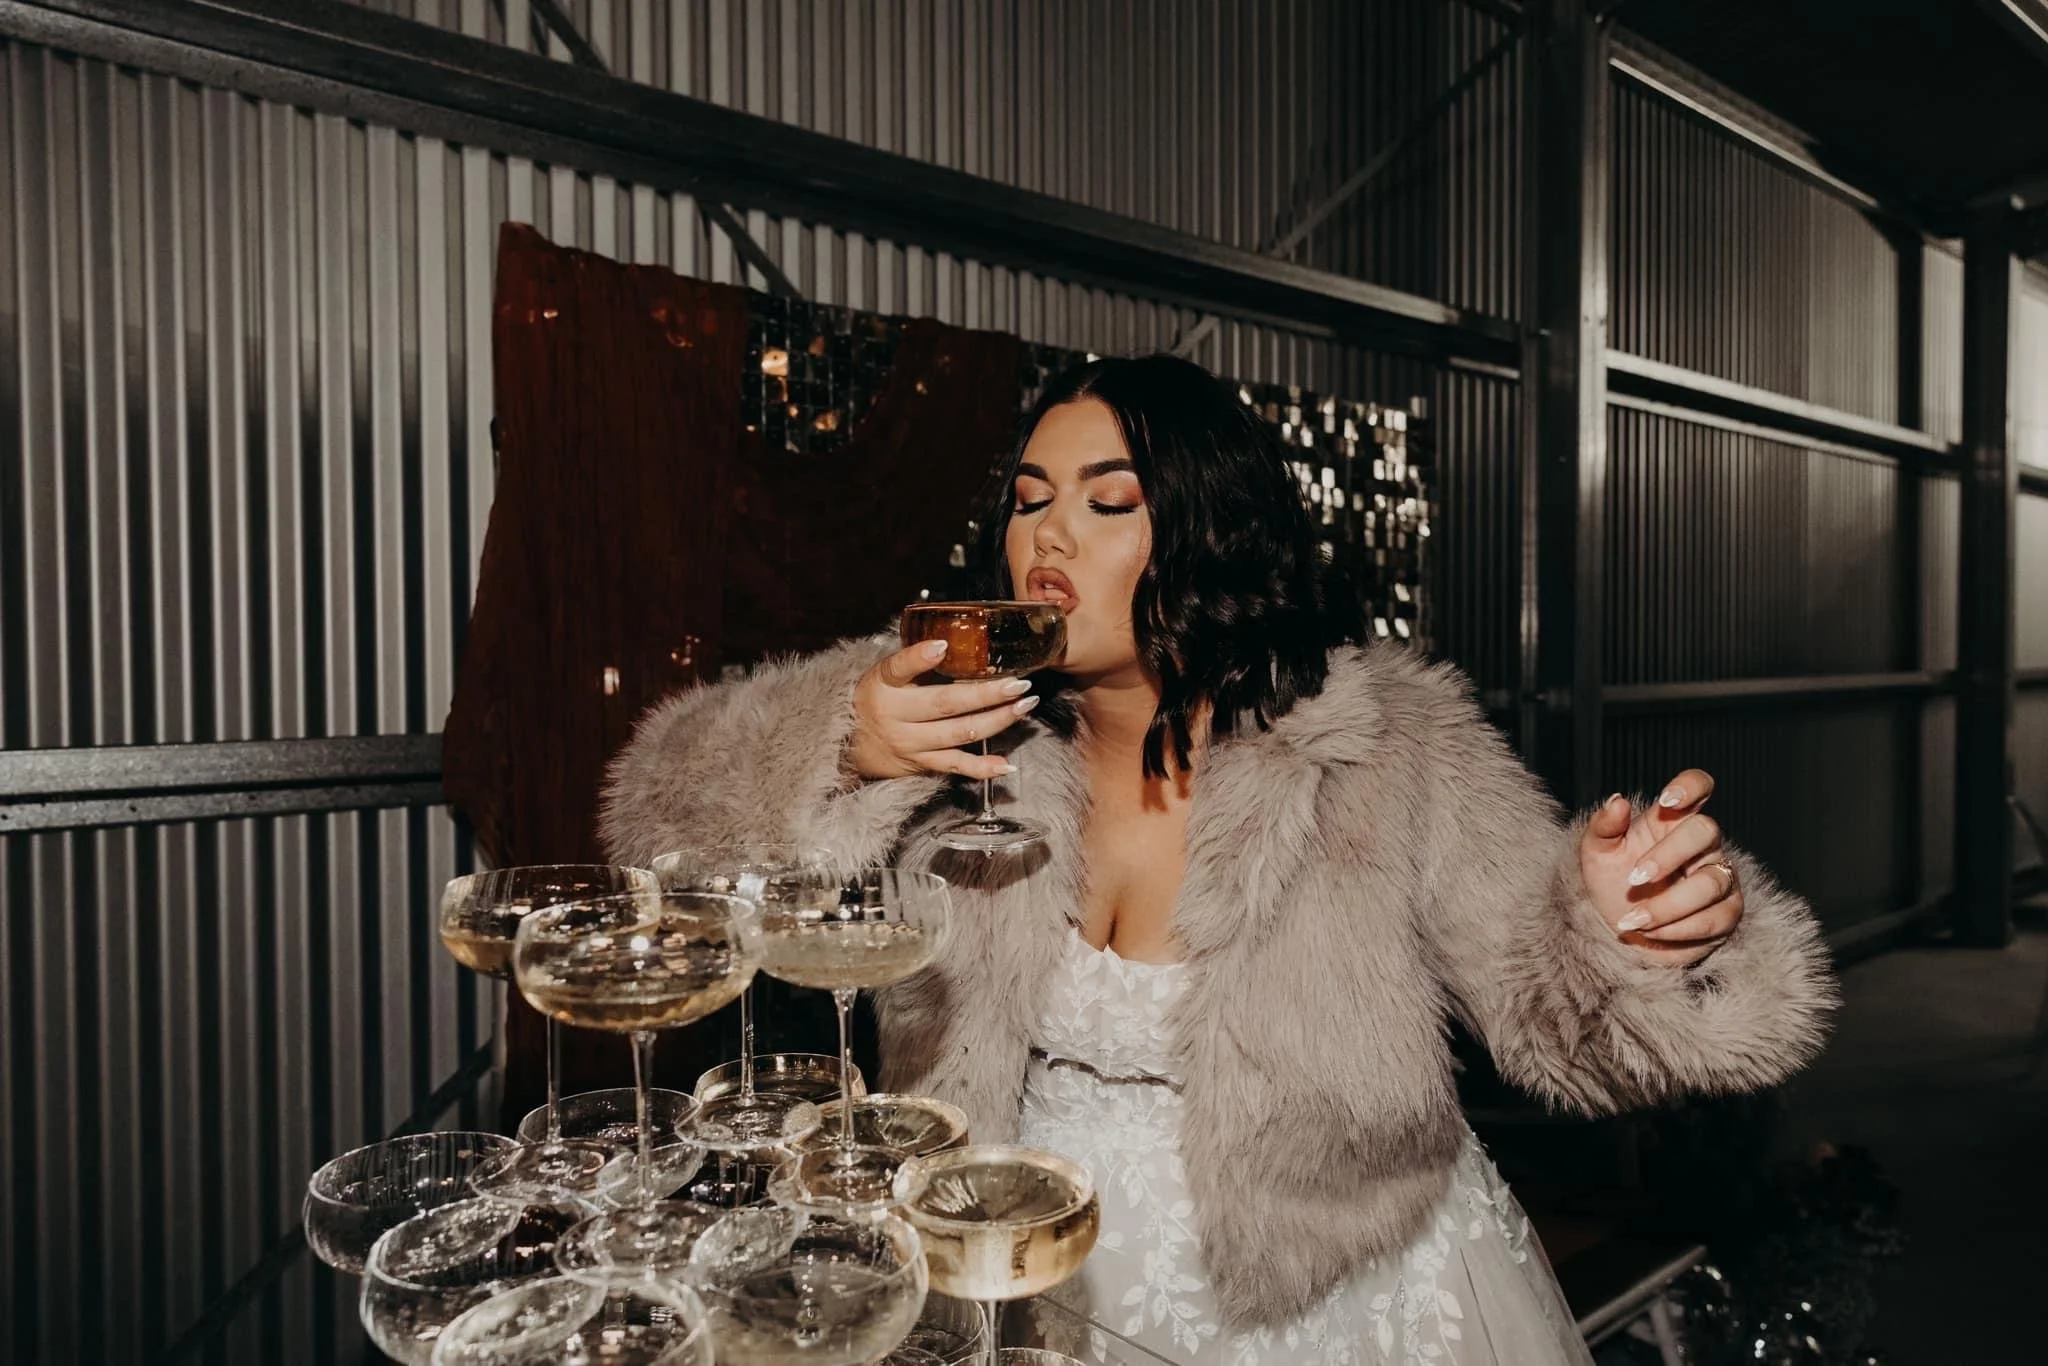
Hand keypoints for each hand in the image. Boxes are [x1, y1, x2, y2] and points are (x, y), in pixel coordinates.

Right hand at [843, 639, 1042, 781]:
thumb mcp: (885, 675)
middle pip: (945, 704)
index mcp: (884, 685)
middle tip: (1017, 683)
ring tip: (1024, 705)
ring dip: (997, 720)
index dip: (919, 658)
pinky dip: (983, 768)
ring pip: (959, 733)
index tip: (942, 646)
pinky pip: (956, 766)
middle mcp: (896, 715)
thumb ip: (915, 660)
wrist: (851, 744)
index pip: (898, 668)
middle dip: (986, 693)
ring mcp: (910, 742)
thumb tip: (955, 638)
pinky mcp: (923, 763)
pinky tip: (1006, 764)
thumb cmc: (878, 700)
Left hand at [1578, 769, 1744, 967]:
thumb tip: (1616, 801)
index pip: (1698, 787)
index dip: (1691, 786)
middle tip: (1634, 879)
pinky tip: (1650, 933)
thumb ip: (1604, 826)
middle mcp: (1703, 844)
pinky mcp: (1726, 913)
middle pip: (1706, 831)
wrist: (1618, 928)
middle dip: (1669, 856)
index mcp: (1672, 820)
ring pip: (1711, 882)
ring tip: (1633, 920)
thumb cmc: (1611, 882)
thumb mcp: (1597, 853)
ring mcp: (1720, 877)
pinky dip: (1677, 930)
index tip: (1667, 800)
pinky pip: (1713, 920)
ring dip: (1668, 905)